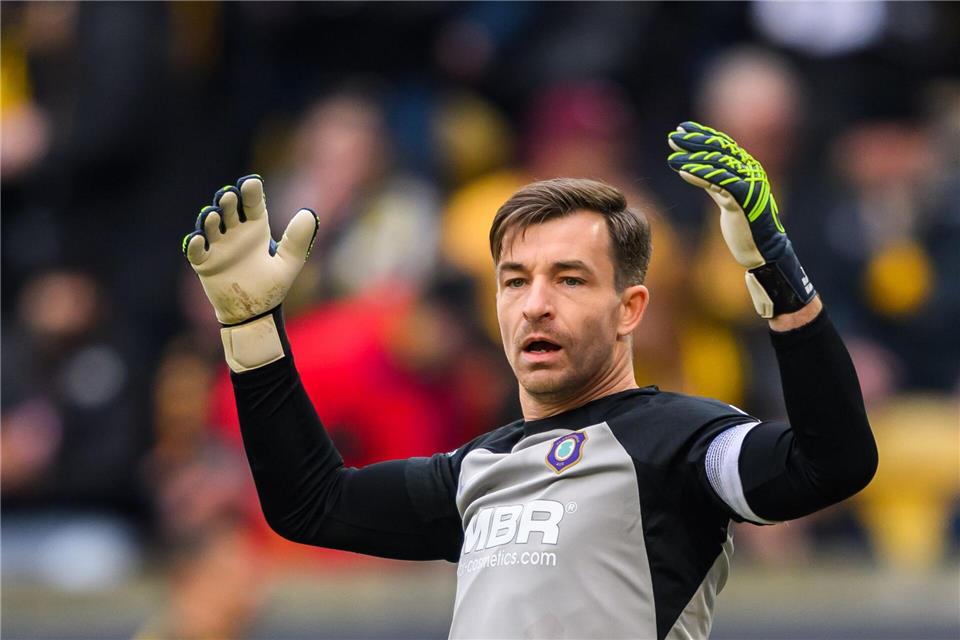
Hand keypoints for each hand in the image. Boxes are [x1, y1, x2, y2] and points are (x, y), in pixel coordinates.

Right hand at [182, 175, 317, 325]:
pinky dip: (196, 245)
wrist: (255, 313)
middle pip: (228, 210)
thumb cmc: (272, 286)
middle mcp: (236, 233)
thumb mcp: (289, 263)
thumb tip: (308, 213)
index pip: (252, 203)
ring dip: (209, 219)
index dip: (250, 191)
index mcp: (257, 228)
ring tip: (212, 215)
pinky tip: (199, 239)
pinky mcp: (205, 264)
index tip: (251, 182)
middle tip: (229, 196)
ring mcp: (219, 247)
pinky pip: (197, 252)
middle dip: (227, 201)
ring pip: (210, 226)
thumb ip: (297, 239)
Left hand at [666, 121, 814, 317]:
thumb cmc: (744, 224)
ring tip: (672, 156)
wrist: (761, 248)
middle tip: (672, 137)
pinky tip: (683, 171)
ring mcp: (748, 185)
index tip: (681, 128)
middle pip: (719, 151)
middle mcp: (750, 172)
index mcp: (747, 168)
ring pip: (717, 165)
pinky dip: (701, 176)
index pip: (723, 145)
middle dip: (694, 142)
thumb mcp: (726, 198)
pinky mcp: (743, 200)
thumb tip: (693, 168)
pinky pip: (719, 184)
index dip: (702, 134)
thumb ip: (715, 182)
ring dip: (692, 159)